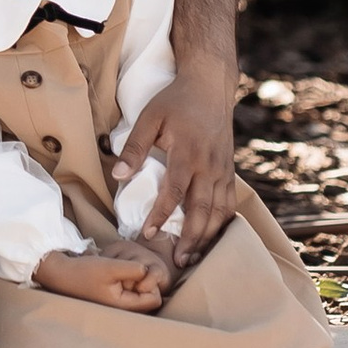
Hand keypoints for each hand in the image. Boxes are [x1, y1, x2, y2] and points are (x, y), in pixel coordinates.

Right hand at [38, 244, 171, 311]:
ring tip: (118, 273)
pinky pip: (130, 292)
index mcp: (124, 306)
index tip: (136, 272)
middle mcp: (122, 311)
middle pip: (149, 298)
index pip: (155, 299)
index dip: (151, 283)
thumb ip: (133, 270)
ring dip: (134, 282)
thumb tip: (148, 272)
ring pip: (139, 294)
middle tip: (126, 271)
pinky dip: (126, 282)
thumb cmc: (84, 271)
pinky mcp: (112, 301)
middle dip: (143, 283)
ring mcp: (117, 307)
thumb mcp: (110, 266)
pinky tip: (113, 275)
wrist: (61, 274)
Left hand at [117, 65, 238, 264]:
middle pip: (202, 209)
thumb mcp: (150, 117)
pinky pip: (229, 203)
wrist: (210, 86)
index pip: (175, 191)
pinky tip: (211, 238)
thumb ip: (135, 148)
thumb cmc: (175, 101)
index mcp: (188, 153)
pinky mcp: (229, 171)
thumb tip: (117, 175)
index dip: (162, 214)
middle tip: (177, 261)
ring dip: (207, 237)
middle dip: (190, 238)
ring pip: (219, 211)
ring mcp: (223, 170)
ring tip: (192, 257)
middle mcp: (209, 165)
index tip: (148, 232)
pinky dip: (222, 224)